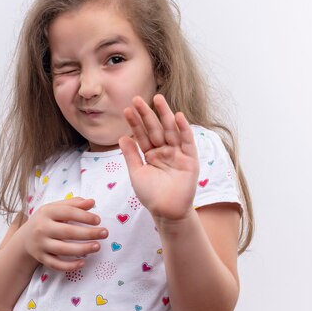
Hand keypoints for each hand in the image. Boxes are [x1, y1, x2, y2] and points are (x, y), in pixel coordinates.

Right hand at [21, 197, 107, 270]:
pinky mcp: (41, 258)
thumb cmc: (45, 220)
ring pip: (63, 249)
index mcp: (46, 212)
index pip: (68, 212)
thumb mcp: (55, 208)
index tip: (98, 220)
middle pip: (67, 232)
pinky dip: (70, 266)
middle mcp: (42, 228)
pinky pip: (56, 264)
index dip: (84, 216)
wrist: (24, 238)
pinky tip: (83, 263)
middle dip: (88, 233)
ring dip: (82, 249)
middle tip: (105, 233)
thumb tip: (92, 202)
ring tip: (98, 246)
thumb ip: (73, 204)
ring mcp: (41, 244)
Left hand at [118, 94, 199, 220]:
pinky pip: (186, 141)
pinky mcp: (190, 159)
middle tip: (137, 98)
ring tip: (157, 99)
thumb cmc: (151, 195)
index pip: (141, 134)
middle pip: (155, 128)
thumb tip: (122, 136)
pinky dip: (183, 129)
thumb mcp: (136, 173)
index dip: (135, 122)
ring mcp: (177, 154)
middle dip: (147, 114)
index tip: (127, 109)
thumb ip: (131, 155)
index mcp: (150, 154)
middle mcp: (164, 151)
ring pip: (170, 130)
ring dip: (165, 114)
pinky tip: (178, 116)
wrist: (166, 212)